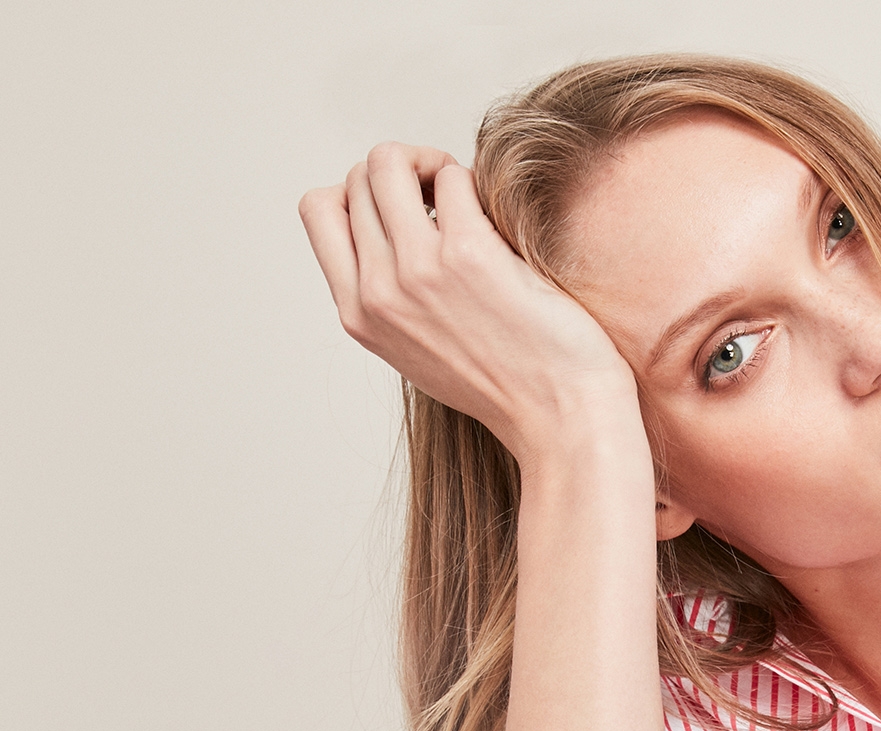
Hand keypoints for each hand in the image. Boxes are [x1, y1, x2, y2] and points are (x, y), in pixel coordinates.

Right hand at [298, 142, 639, 463]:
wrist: (560, 419)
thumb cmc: (505, 385)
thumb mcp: (420, 351)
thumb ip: (391, 297)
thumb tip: (392, 225)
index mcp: (359, 315)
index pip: (320, 209)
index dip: (359, 192)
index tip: (403, 211)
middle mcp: (379, 293)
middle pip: (359, 178)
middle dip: (403, 172)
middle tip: (445, 199)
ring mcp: (418, 271)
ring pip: (390, 161)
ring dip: (430, 164)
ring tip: (464, 196)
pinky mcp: (467, 254)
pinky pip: (453, 176)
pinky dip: (473, 181)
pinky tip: (496, 217)